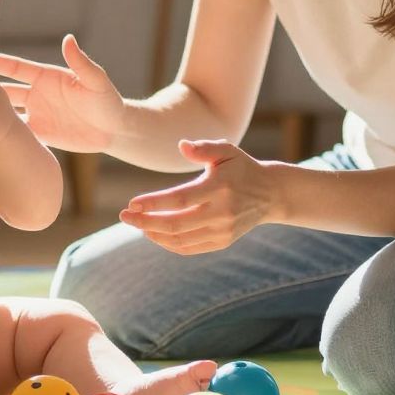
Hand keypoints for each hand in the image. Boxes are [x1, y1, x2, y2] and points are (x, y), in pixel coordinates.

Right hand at [0, 35, 123, 152]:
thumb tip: (68, 38)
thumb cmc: (108, 102)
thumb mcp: (96, 82)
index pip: (15, 67)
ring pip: (2, 109)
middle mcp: (36, 93)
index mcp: (46, 77)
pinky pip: (12, 131)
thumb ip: (81, 63)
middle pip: (1, 87)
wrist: (114, 132)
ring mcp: (35, 113)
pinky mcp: (38, 133)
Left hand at [118, 140, 280, 254]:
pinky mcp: (222, 242)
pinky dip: (168, 243)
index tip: (132, 203)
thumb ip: (204, 147)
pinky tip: (153, 233)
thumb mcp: (227, 151)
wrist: (270, 194)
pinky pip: (189, 248)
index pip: (180, 199)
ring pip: (180, 240)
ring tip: (137, 223)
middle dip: (145, 221)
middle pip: (176, 224)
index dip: (154, 203)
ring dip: (153, 234)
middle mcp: (222, 213)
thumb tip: (181, 146)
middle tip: (123, 215)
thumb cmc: (241, 167)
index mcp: (220, 187)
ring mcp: (223, 231)